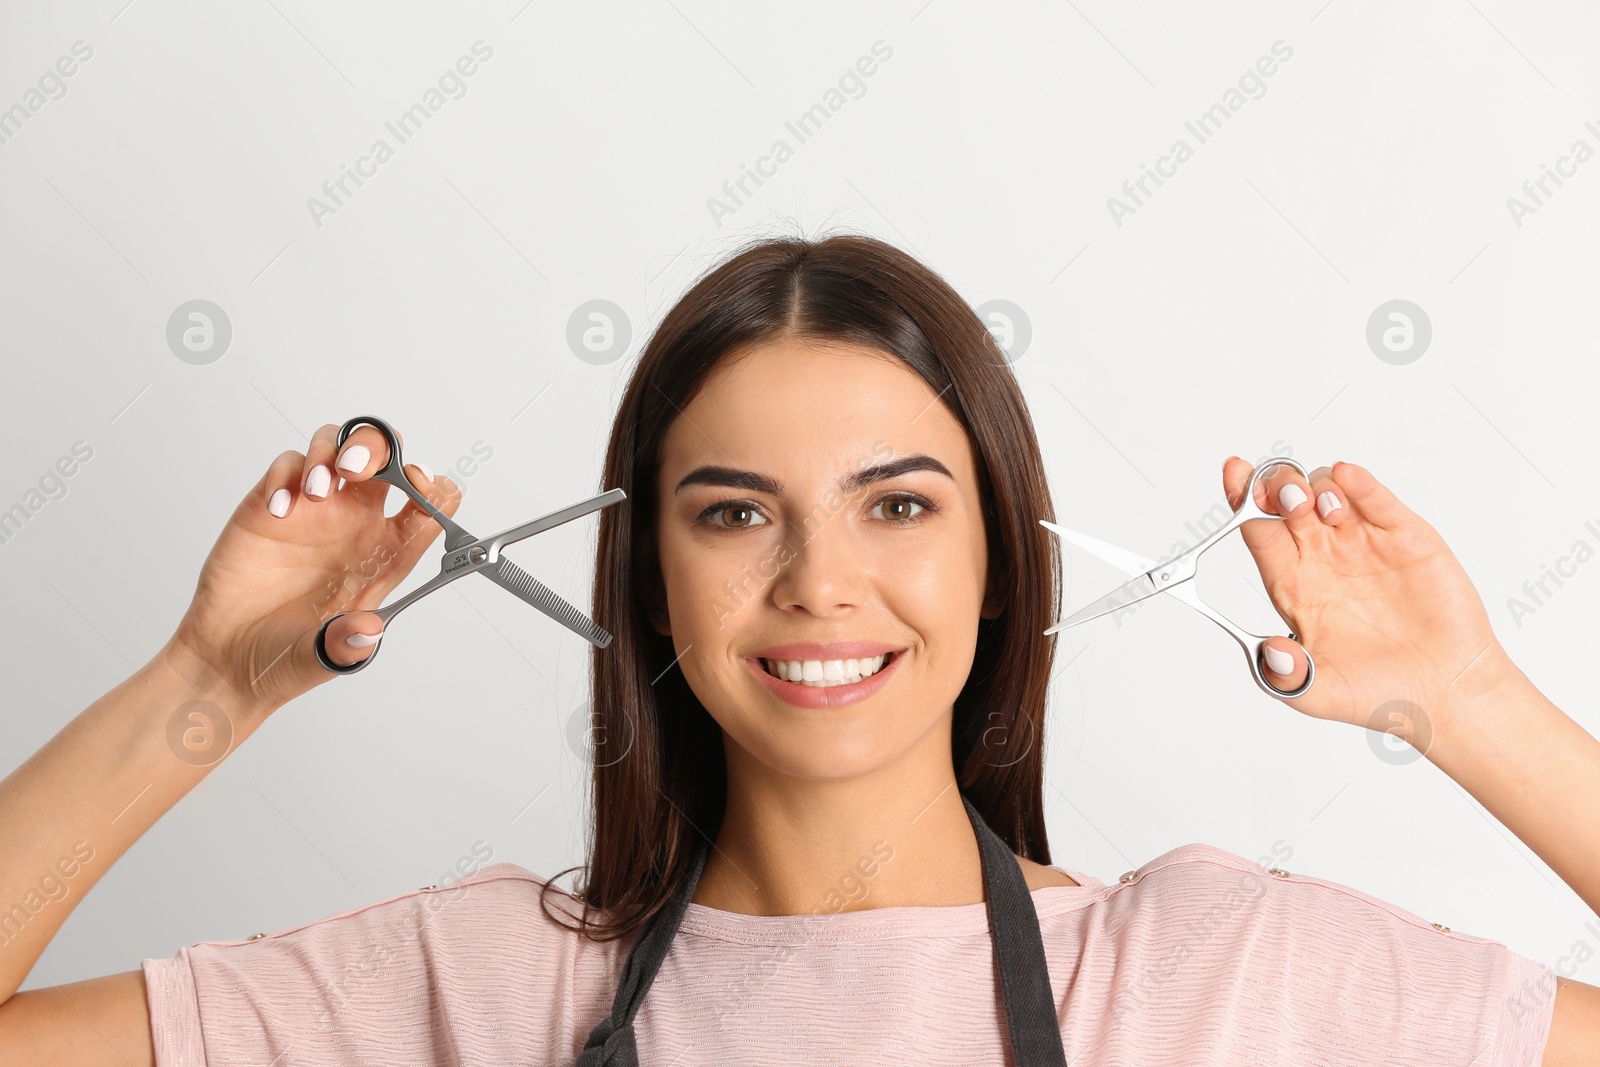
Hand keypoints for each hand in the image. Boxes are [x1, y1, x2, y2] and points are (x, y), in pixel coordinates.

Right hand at [166, 422, 462, 715]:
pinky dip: (285, 474)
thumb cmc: (287, 655)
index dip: (433, 488)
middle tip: (355, 471)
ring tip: (314, 491)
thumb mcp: (325, 657)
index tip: (420, 487)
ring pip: (336, 447)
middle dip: (379, 450)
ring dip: (330, 453)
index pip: (428, 505)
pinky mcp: (271, 505)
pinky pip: (287, 466)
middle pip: (385, 459)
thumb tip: (369, 631)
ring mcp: (315, 511)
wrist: (228, 658)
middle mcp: (357, 525)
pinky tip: (278, 509)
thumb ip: (347, 642)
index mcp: (387, 555)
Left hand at [1222, 456, 1516, 743]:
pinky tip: (1347, 477)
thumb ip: (1286, 674)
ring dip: (1318, 487)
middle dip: (1276, 487)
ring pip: (1329, 492)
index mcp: (1293, 584)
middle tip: (1282, 496)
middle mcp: (1323, 556)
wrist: (1444, 694)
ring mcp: (1363, 542)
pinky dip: (1361, 484)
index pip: (1258, 531)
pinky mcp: (1406, 538)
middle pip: (1286, 503)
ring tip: (1322, 510)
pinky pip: (1379, 501)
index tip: (1233, 471)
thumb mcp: (1318, 693)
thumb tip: (1267, 651)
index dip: (1242, 500)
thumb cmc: (1379, 692)